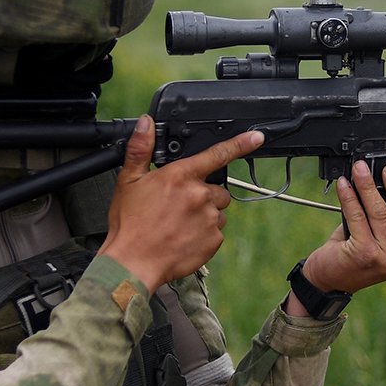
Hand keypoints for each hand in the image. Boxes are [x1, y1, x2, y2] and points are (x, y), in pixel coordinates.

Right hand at [97, 117, 264, 293]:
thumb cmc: (130, 224)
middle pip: (217, 189)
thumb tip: (145, 123)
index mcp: (181, 176)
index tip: (256, 137)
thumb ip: (141, 148)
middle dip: (203, 195)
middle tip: (179, 207)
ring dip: (204, 215)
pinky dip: (204, 234)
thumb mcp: (128, 180)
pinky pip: (216, 232)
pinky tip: (183, 238)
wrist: (132, 263)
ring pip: (217, 211)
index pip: (217, 154)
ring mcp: (209, 219)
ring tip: (179, 224)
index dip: (241, 143)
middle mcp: (200, 195)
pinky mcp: (213, 240)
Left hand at [294, 161, 385, 302]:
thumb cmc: (356, 255)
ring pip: (381, 212)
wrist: (328, 279)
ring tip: (360, 170)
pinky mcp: (363, 254)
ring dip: (368, 186)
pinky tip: (345, 184)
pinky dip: (350, 196)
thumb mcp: (381, 239)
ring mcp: (385, 259)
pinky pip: (357, 216)